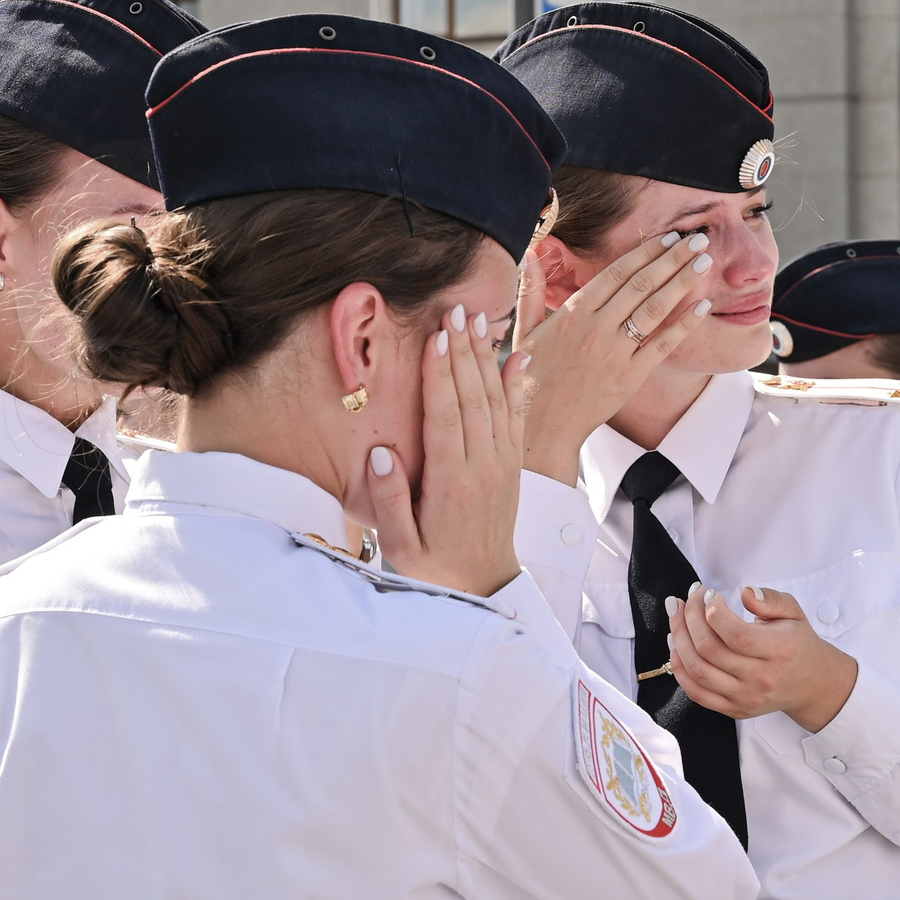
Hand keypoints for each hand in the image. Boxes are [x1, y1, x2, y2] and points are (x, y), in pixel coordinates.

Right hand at [369, 306, 529, 597]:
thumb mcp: (399, 545)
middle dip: (463, 352)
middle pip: (473, 399)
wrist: (483, 588)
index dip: (440, 377)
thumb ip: (388, 500)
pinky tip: (517, 355)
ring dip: (486, 357)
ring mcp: (502, 463)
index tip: (435, 339)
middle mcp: (483, 467)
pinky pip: (516, 417)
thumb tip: (382, 452)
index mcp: (452, 483)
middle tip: (456, 311)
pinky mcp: (512, 465)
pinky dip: (517, 383)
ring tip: (478, 320)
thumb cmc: (434, 566)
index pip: (446, 419)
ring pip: (495, 401)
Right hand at [515, 232, 714, 483]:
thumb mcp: (525, 331)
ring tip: (703, 262)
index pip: (617, 272)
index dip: (645, 252)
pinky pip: (662, 345)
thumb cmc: (530, 378)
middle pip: (642, 284)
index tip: (666, 237)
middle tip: (696, 240)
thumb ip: (532, 291)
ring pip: (655, 308)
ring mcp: (615, 352)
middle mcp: (597, 327)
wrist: (540, 426)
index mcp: (574, 312)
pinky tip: (702, 306)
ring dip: (682, 281)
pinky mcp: (630, 377)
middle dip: (672, 258)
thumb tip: (530, 255)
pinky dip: (684, 324)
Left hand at [667, 583, 858, 732]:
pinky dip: (679, 669)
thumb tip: (745, 593)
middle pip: (710, 649)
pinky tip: (676, 645)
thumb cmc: (797, 642)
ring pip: (698, 670)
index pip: (737, 635)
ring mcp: (746, 698)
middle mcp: (762, 678)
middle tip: (687, 600)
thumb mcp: (793, 612)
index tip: (709, 594)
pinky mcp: (734, 710)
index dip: (714, 612)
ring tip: (677, 616)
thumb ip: (771, 599)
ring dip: (679, 639)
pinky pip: (696, 693)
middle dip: (690, 618)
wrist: (810, 682)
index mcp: (780, 651)